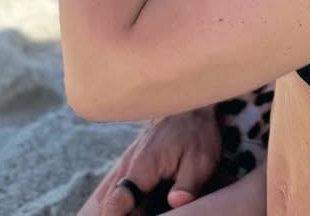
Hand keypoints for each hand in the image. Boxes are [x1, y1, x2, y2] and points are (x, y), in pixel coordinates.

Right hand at [79, 108, 221, 213]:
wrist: (191, 105)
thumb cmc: (197, 133)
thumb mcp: (200, 160)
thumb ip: (187, 185)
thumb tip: (177, 203)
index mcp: (143, 166)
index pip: (115, 202)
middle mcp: (128, 165)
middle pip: (108, 202)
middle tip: (148, 212)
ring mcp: (127, 163)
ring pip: (108, 195)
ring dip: (121, 209)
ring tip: (146, 209)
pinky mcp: (131, 163)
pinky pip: (116, 188)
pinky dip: (123, 201)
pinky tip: (142, 204)